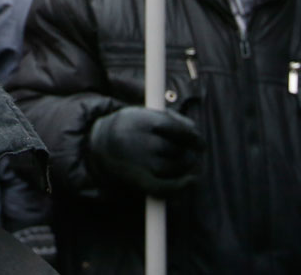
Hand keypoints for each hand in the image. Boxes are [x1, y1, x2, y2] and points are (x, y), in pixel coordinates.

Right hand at [88, 106, 203, 196]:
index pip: (176, 129)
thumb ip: (173, 119)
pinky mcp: (138, 180)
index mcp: (142, 121)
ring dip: (184, 167)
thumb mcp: (146, 113)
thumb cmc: (131, 127)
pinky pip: (166, 187)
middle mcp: (140, 141)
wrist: (100, 146)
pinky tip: (191, 181)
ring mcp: (139, 162)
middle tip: (189, 154)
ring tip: (179, 162)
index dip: (193, 137)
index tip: (201, 144)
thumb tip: (196, 134)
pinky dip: (181, 186)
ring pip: (175, 167)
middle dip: (188, 153)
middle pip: (178, 150)